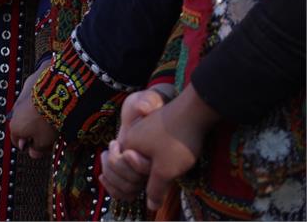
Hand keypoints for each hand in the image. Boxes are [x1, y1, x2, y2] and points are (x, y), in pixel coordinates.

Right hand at [7, 61, 57, 158]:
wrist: (54, 94)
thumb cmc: (47, 120)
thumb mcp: (44, 142)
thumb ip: (37, 149)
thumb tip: (33, 153)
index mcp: (15, 127)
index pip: (16, 142)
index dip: (28, 147)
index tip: (38, 148)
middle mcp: (15, 112)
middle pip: (22, 125)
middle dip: (32, 131)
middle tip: (47, 135)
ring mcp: (21, 98)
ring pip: (26, 111)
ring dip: (35, 116)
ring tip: (51, 119)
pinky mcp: (29, 86)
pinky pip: (33, 99)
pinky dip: (39, 103)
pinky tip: (50, 105)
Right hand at [113, 86, 214, 210]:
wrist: (195, 111)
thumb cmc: (177, 141)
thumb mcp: (166, 171)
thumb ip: (155, 189)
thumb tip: (150, 205)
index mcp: (129, 145)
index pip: (122, 170)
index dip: (138, 180)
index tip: (155, 175)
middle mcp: (132, 135)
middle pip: (131, 163)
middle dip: (145, 171)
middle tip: (164, 169)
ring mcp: (144, 129)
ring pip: (143, 154)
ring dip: (155, 163)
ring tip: (173, 161)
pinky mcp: (157, 126)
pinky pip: (152, 146)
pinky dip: (161, 153)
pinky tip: (176, 152)